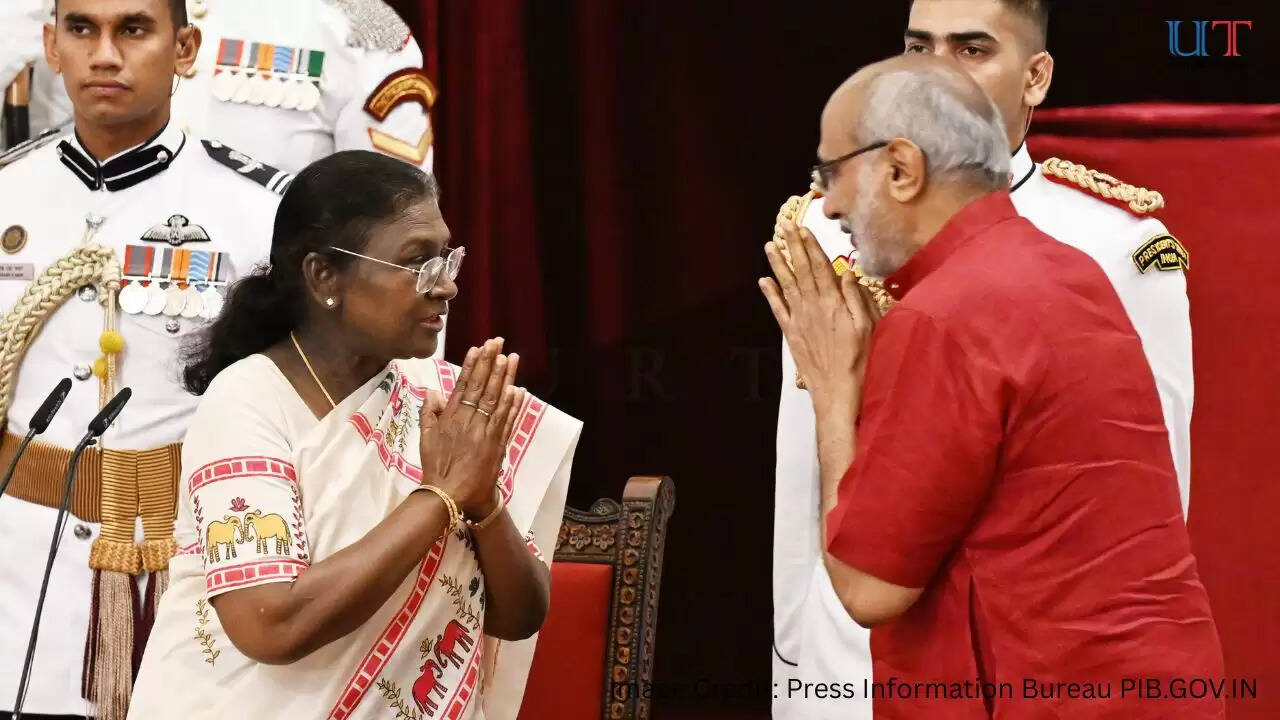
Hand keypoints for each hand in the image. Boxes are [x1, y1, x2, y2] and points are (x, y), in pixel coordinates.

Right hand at [418, 338, 524, 518]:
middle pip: (482, 387)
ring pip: (496, 400)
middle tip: (497, 342)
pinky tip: (519, 389)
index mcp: (450, 418)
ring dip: (505, 377)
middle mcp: (468, 421)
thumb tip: (432, 391)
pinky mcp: (496, 445)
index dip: (472, 365)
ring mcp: (484, 432)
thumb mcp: (425, 438)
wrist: (449, 496)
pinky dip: (513, 405)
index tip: (479, 348)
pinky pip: (507, 421)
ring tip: (511, 357)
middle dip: (490, 362)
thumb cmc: (436, 467)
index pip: (463, 385)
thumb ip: (428, 413)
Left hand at [760, 219, 880, 412]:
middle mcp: (813, 308)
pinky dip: (770, 294)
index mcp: (834, 304)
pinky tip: (764, 281)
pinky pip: (779, 310)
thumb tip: (848, 273)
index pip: (821, 267)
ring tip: (770, 246)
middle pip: (802, 270)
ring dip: (779, 265)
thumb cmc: (860, 362)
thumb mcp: (869, 329)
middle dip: (794, 246)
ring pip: (787, 285)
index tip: (804, 228)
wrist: (837, 394)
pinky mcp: (792, 335)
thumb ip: (857, 299)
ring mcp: (800, 321)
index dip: (812, 247)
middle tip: (784, 226)